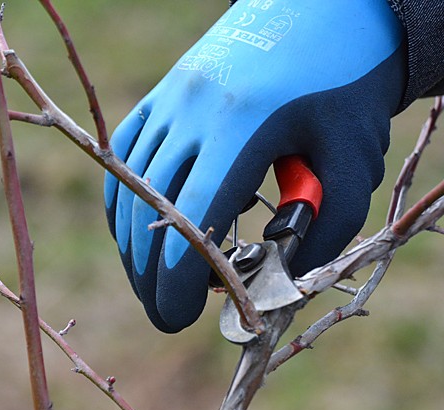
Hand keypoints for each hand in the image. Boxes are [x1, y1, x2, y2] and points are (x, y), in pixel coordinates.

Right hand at [104, 0, 405, 331]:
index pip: (193, 218)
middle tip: (164, 314)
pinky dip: (122, 201)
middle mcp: (191, 109)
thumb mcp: (350, 161)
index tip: (177, 316)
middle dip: (150, 275)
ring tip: (150, 282)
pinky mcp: (160, 96)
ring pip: (129, 187)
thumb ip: (319, 230)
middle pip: (151, 209)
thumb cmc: (341, 88)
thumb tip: (273, 285)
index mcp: (243, 124)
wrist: (319, 13)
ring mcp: (168, 99)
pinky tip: (134, 232)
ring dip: (133, 244)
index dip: (177, 278)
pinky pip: (123, 157)